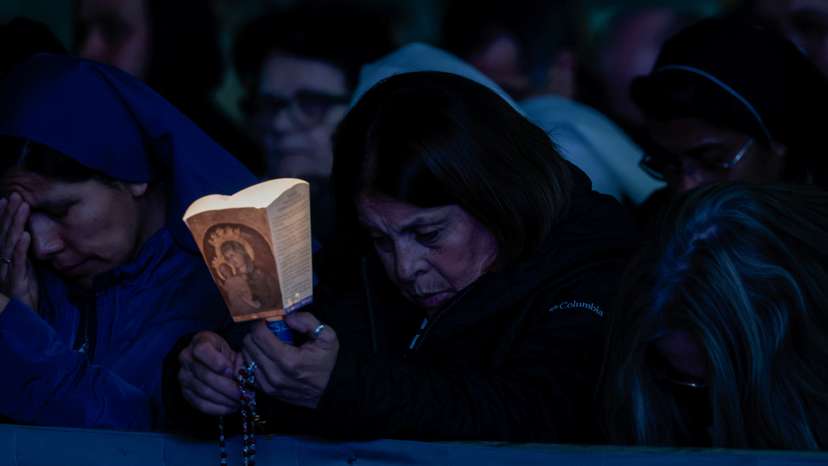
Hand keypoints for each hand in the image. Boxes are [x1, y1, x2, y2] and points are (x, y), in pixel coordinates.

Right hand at [0, 194, 37, 310]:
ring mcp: (5, 273)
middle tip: (16, 195)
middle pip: (4, 234)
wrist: (24, 320)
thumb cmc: (24, 294)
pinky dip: (21, 248)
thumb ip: (22, 254)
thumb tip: (26, 235)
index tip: (7, 198)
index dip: (3, 217)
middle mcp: (0, 263)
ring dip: (16, 224)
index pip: (1, 234)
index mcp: (2, 259)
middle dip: (10, 214)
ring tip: (23, 208)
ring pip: (9, 244)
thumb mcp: (24, 270)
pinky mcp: (15, 283)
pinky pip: (17, 263)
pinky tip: (25, 235)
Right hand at [178, 331, 243, 415]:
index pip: (201, 350)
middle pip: (205, 375)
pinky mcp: (185, 392)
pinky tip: (231, 407)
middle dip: (228, 387)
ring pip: (204, 391)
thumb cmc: (227, 356)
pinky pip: (201, 404)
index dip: (217, 362)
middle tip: (243, 393)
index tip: (231, 371)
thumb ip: (238, 362)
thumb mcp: (233, 351)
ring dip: (225, 399)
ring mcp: (183, 376)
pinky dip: (218, 408)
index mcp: (199, 341)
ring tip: (240, 401)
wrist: (216, 363)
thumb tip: (240, 378)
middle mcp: (186, 357)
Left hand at [242, 312, 338, 408]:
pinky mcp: (264, 389)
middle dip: (255, 333)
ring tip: (265, 343)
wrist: (323, 393)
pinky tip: (262, 354)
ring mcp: (267, 384)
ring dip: (253, 345)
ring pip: (246, 356)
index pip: (259, 335)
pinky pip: (247, 368)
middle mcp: (274, 373)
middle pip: (249, 344)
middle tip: (267, 331)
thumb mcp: (327, 338)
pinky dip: (251, 358)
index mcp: (288, 360)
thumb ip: (308, 322)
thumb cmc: (324, 363)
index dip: (260, 324)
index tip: (267, 321)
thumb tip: (287, 317)